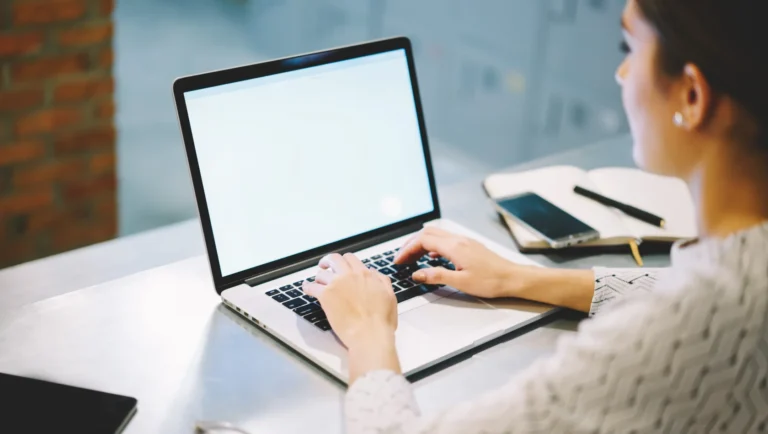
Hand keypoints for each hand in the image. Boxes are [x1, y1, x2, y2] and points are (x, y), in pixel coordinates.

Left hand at [304, 253, 397, 348]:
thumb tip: (374, 273)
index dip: (344, 261)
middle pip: (334, 259)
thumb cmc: (381, 321)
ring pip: (322, 273)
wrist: (370, 335)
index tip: (340, 266)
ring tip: (318, 282)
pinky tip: (306, 288)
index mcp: (365, 275)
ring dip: (319, 277)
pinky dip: (307, 287)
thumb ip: (382, 281)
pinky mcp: (326, 296)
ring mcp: (336, 284)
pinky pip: (311, 287)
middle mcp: (350, 276)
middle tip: (325, 266)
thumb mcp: (390, 296)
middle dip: (328, 261)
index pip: (350, 259)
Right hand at [395, 226, 535, 298]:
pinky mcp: (469, 246)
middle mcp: (458, 240)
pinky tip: (431, 257)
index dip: (407, 249)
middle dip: (411, 243)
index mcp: (454, 247)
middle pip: (428, 233)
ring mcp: (464, 241)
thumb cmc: (491, 281)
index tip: (399, 260)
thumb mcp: (461, 282)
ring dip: (421, 244)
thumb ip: (437, 276)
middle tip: (402, 258)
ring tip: (413, 258)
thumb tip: (417, 274)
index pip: (423, 240)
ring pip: (437, 235)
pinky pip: (445, 240)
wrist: (513, 278)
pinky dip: (433, 246)